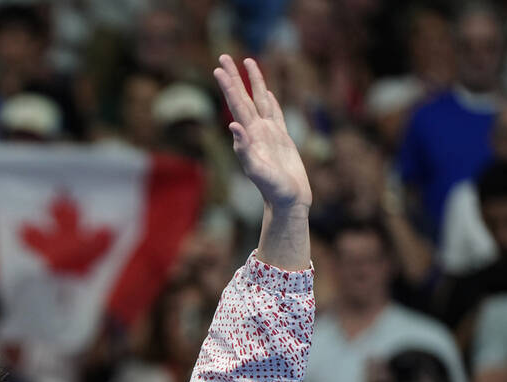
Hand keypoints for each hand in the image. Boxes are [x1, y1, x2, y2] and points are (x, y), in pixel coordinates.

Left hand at [213, 54, 311, 210]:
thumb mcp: (257, 171)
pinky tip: (267, 92)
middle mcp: (256, 131)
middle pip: (243, 98)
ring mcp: (269, 133)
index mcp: (249, 136)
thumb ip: (244, 150)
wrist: (288, 201)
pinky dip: (270, 101)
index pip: (236, 105)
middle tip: (223, 56)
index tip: (219, 70)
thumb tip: (233, 126)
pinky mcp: (282, 138)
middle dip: (234, 77)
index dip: (228, 87)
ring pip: (260, 100)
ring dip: (253, 82)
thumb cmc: (274, 190)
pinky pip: (275, 114)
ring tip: (248, 62)